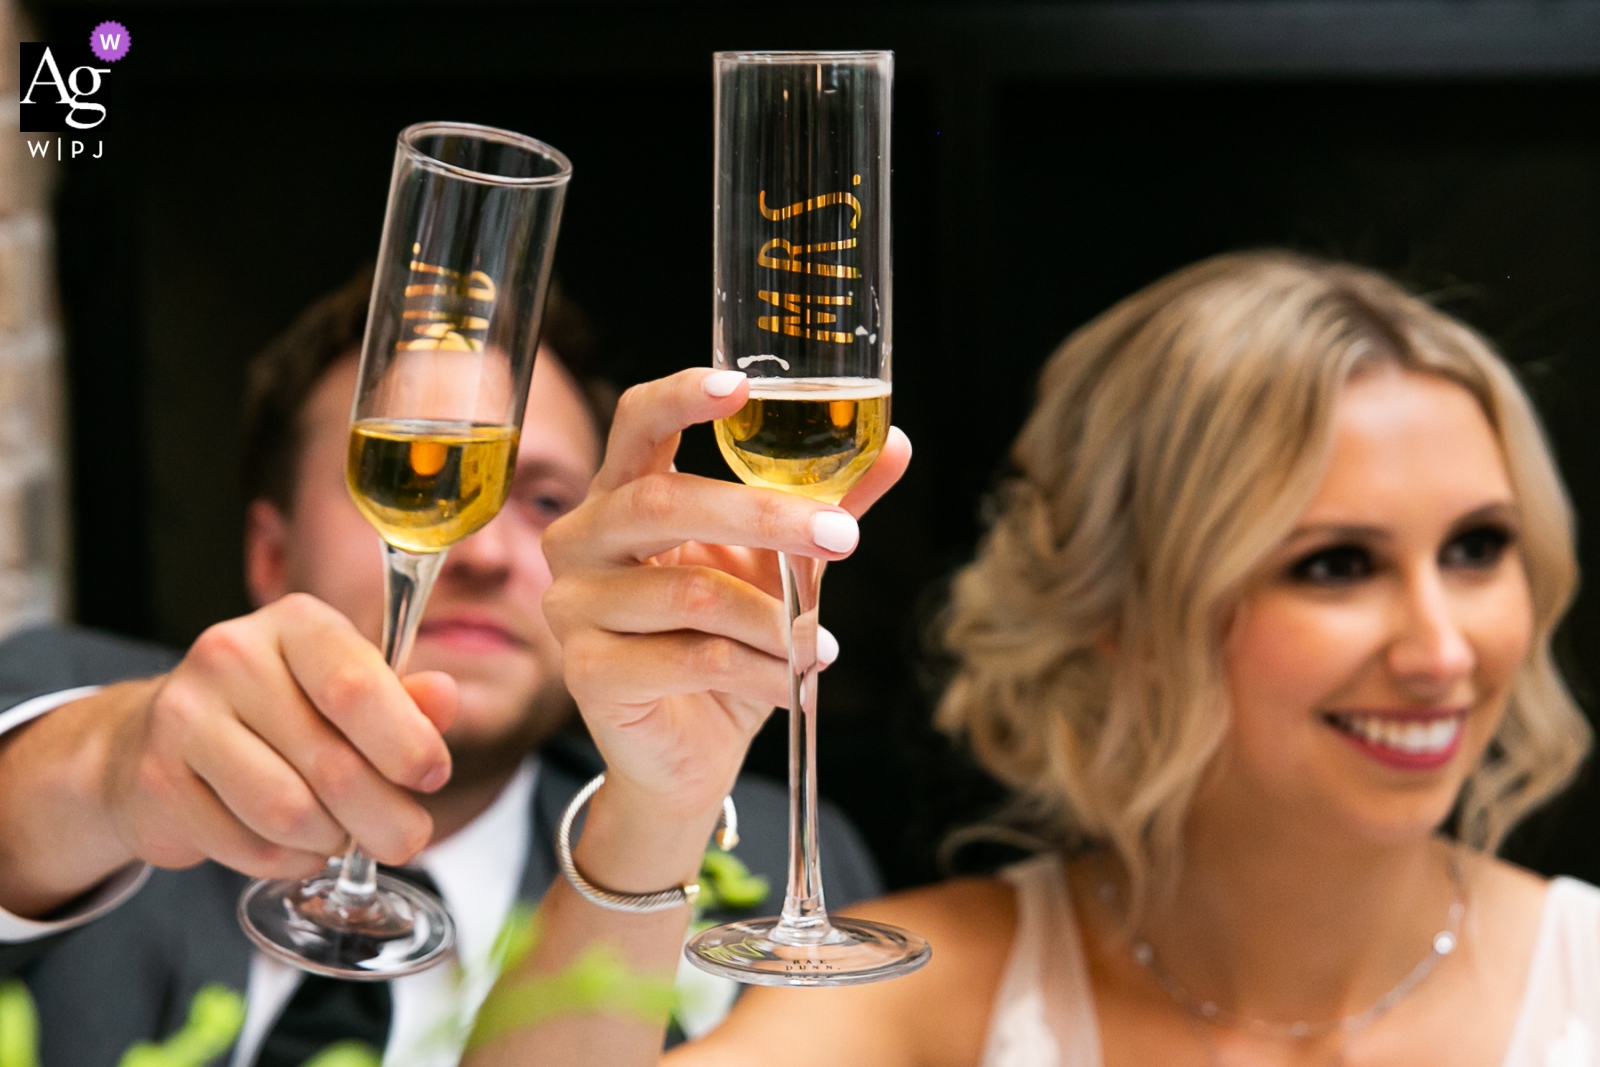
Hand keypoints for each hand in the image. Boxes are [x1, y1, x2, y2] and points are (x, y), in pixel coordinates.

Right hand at [0, 594, 457, 915]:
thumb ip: (403, 698)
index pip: (357, 686)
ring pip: (290, 813)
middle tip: (407, 838)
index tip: (433, 777)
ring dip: (332, 840)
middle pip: (332, 763)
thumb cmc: (282, 711)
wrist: (160, 739)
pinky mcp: (157, 779)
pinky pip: (247, 846)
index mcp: (296, 622)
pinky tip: (294, 845)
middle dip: (385, 816)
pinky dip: (287, 860)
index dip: (406, 743)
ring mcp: (185, 715)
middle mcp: (233, 655)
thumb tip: (446, 697)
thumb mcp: (349, 689)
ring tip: (340, 833)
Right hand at [541, 368, 910, 844]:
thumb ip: (824, 506)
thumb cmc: (727, 643)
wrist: (689, 752)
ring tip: (820, 647)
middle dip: (764, 517)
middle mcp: (581, 540)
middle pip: (664, 502)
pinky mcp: (588, 673)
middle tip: (842, 538)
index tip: (742, 388)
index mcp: (621, 494)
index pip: (635, 423)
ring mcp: (574, 607)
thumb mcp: (780, 568)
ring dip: (776, 621)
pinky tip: (796, 684)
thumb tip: (896, 446)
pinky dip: (762, 671)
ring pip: (692, 593)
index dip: (681, 397)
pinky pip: (693, 658)